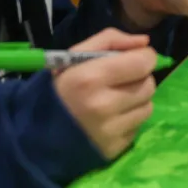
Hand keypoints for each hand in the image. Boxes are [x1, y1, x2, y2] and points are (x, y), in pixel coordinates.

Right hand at [54, 27, 156, 160]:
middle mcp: (103, 105)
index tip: (135, 59)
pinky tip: (111, 118)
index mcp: (90, 78)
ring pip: (148, 107)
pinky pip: (139, 127)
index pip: (143, 63)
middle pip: (149, 85)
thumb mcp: (74, 55)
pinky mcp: (115, 148)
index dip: (144, 57)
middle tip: (121, 81)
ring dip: (137, 100)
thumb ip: (110, 40)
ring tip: (115, 100)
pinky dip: (129, 120)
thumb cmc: (59, 88)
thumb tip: (145, 42)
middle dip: (140, 79)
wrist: (38, 133)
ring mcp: (110, 130)